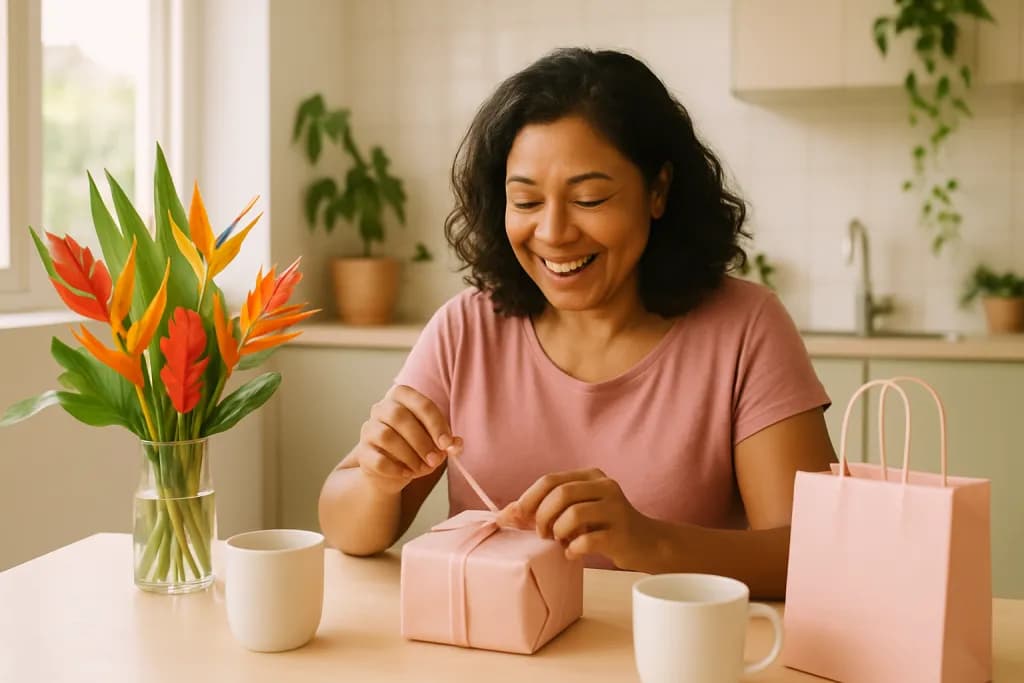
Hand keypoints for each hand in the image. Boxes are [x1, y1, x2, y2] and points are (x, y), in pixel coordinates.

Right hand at [355, 385, 457, 494]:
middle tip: (435, 459)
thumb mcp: (435, 442)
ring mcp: (368, 429)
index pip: (422, 403)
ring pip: (386, 436)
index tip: (447, 443)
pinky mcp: (362, 452)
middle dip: (422, 441)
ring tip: (422, 468)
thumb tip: (455, 444)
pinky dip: (395, 468)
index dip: (436, 424)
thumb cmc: (417, 447)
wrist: (392, 470)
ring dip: (409, 455)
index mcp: (403, 397)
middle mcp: (382, 408)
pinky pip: (377, 459)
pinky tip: (407, 473)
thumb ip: (448, 442)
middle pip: (399, 417)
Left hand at [506, 469, 656, 566]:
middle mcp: (605, 487)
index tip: (516, 518)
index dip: (528, 499)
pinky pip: (588, 540)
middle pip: (561, 494)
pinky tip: (573, 552)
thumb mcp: (576, 512)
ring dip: (558, 531)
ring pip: (574, 514)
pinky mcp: (622, 533)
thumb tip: (505, 514)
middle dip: (542, 516)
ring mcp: (616, 509)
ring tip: (560, 541)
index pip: (550, 480)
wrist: (647, 543)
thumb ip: (544, 509)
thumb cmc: (604, 527)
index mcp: (591, 476)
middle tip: (541, 534)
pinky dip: (574, 548)